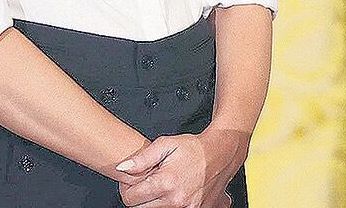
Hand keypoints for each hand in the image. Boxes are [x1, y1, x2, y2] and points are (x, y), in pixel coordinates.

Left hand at [115, 128, 248, 207]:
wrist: (222, 153)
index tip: (135, 181)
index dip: (128, 188)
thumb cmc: (195, 148)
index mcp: (166, 183)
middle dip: (142, 196)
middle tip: (150, 182)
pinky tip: (175, 192)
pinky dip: (170, 204)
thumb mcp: (167, 144)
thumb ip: (142, 158)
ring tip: (163, 186)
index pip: (130, 199)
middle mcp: (176, 200)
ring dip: (156, 201)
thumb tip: (123, 168)